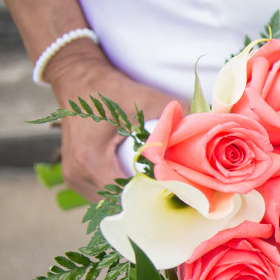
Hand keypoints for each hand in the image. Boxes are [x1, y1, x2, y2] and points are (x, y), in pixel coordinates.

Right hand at [44, 41, 180, 200]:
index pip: (129, 193)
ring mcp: (74, 179)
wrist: (75, 77)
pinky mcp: (75, 177)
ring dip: (135, 197)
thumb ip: (173, 116)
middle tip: (176, 194)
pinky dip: (122, 191)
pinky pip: (103, 194)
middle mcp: (78, 175)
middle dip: (149, 198)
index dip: (156, 194)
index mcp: (90, 160)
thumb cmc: (108, 88)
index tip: (179, 192)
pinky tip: (142, 183)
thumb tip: (206, 128)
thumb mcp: (143, 98)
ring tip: (162, 190)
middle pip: (121, 202)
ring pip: (111, 202)